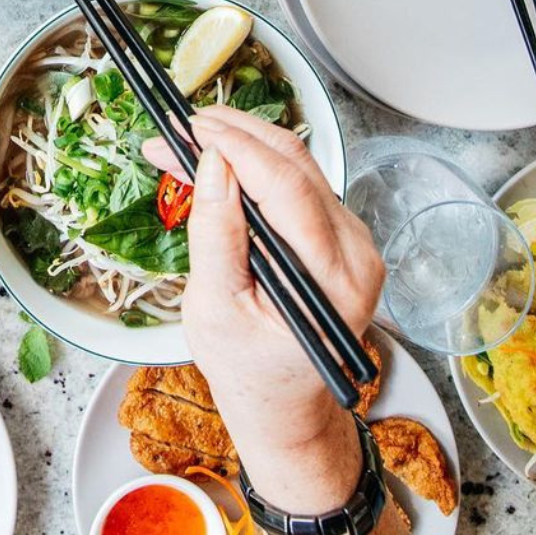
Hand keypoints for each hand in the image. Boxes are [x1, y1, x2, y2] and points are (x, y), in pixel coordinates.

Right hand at [143, 107, 384, 506]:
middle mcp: (358, 254)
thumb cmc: (249, 371)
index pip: (287, 188)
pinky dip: (252, 167)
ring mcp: (354, 242)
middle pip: (296, 165)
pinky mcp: (340, 235)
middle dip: (233, 136)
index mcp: (335, 280)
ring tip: (184, 142)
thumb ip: (216, 235)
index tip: (190, 128)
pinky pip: (296, 184)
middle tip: (178, 127)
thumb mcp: (216, 309)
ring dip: (239, 146)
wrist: (283, 407)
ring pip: (297, 166)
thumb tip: (213, 165)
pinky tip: (213, 165)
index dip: (237, 148)